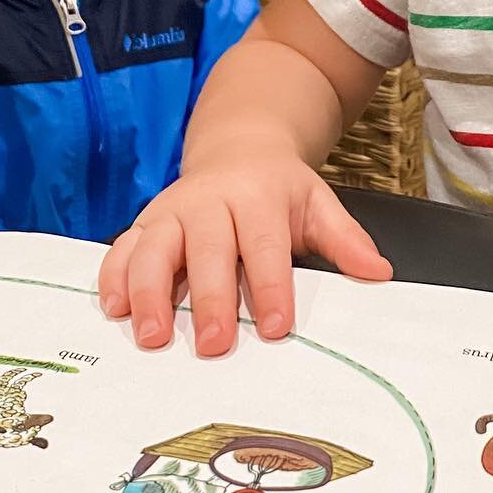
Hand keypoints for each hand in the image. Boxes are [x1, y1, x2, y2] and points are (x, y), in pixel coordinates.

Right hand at [96, 148, 391, 355]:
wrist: (239, 146)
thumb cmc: (278, 189)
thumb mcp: (318, 204)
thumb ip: (345, 240)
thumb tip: (378, 273)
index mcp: (258, 196)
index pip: (265, 244)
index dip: (271, 286)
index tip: (276, 328)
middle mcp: (210, 200)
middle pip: (208, 249)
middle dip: (209, 298)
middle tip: (213, 346)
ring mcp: (172, 210)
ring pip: (154, 248)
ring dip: (150, 292)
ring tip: (153, 337)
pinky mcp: (145, 222)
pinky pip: (122, 247)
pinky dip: (114, 276)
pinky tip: (115, 309)